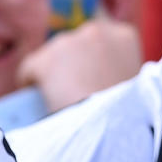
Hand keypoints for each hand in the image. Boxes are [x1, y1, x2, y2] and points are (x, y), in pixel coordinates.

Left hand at [17, 17, 141, 112]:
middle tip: (74, 90)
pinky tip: (38, 99)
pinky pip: (29, 70)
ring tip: (58, 97)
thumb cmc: (125, 116)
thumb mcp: (132, 85)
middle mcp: (95, 32)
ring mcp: (68, 43)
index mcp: (123, 36)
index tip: (91, 76)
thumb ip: (116, 70)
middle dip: (71, 63)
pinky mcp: (44, 60)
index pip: (99, 38)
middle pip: (73, 44)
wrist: (110, 129)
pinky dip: (31, 83)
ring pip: (51, 57)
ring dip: (53, 74)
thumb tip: (94, 74)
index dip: (92, 59)